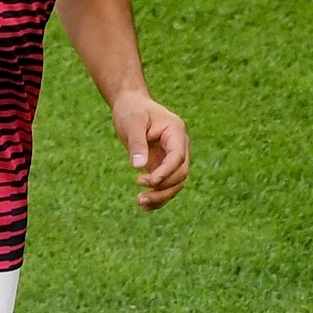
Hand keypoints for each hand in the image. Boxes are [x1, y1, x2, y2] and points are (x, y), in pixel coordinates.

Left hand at [111, 94, 190, 209]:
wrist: (131, 106)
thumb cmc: (132, 110)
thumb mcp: (132, 123)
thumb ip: (137, 143)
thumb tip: (138, 166)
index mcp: (175, 131)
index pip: (178, 156)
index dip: (167, 172)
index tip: (150, 181)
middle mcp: (179, 146)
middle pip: (181, 173)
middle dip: (163, 187)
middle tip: (140, 195)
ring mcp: (172, 157)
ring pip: (176, 183)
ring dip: (161, 196)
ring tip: (140, 202)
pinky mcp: (163, 166)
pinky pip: (166, 185)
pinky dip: (158, 197)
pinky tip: (144, 205)